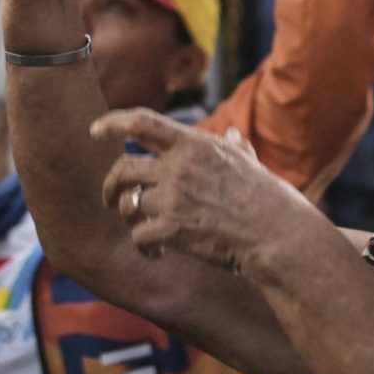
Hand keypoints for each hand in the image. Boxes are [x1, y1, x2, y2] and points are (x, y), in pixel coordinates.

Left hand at [93, 110, 319, 276]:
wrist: (278, 236)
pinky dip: (144, 245)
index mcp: (194, 145)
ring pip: (129, 204)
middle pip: (122, 169)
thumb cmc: (270, 199)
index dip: (113, 123)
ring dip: (130, 218)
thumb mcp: (250, 164)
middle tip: (110, 199)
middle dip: (110, 186)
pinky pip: (139, 235)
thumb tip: (231, 136)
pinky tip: (157, 252)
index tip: (95, 130)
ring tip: (144, 230)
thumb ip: (234, 148)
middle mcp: (178, 167)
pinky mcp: (172, 230)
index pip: (142, 122)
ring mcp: (173, 198)